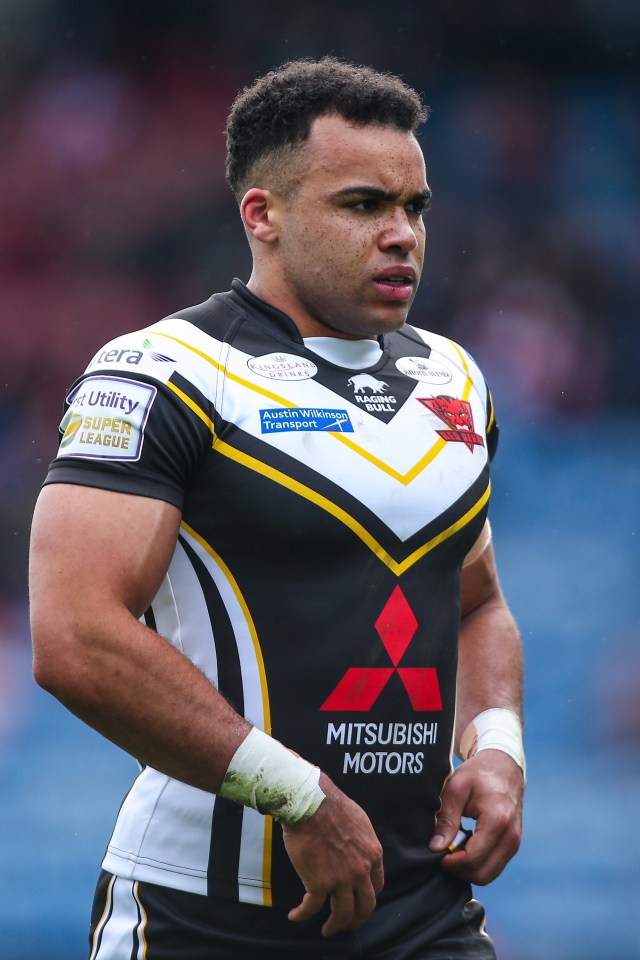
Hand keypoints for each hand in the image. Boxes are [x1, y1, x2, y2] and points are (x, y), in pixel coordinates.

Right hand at [282, 773, 383, 936]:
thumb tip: (358, 849)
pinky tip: (295, 916)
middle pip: (364, 907)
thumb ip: (362, 841)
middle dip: (357, 920)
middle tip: (347, 924)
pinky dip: (302, 915)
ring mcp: (340, 879)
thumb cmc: (331, 805)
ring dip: (335, 926)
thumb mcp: (360, 821)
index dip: (368, 897)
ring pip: (342, 914)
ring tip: (328, 930)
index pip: (377, 886)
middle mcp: (360, 871)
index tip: (360, 901)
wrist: (311, 803)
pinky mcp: (318, 883)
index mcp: (372, 854)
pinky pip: (311, 908)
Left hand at [429, 750, 523, 884]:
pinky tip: (467, 844)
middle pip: (482, 874)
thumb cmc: (478, 773)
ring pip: (489, 874)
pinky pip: (494, 866)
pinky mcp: (513, 845)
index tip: (437, 852)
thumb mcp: (456, 788)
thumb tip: (436, 847)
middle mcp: (511, 837)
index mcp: (497, 821)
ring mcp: (514, 843)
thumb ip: (446, 819)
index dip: (451, 862)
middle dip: (459, 869)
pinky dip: (478, 862)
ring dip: (468, 867)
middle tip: (444, 851)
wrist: (504, 767)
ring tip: (455, 845)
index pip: (473, 859)